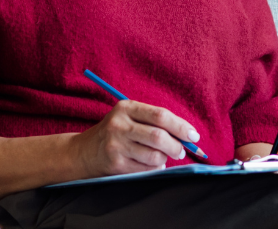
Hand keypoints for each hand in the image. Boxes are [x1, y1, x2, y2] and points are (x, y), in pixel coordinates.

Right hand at [70, 100, 200, 177]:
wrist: (83, 152)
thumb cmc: (114, 133)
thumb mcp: (128, 118)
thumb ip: (153, 121)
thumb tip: (186, 135)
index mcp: (126, 108)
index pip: (160, 115)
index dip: (181, 126)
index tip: (194, 136)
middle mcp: (119, 125)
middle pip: (159, 136)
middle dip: (176, 146)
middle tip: (181, 151)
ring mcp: (116, 145)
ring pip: (154, 155)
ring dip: (165, 159)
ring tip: (162, 157)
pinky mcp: (116, 164)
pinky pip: (146, 169)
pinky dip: (154, 168)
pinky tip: (149, 164)